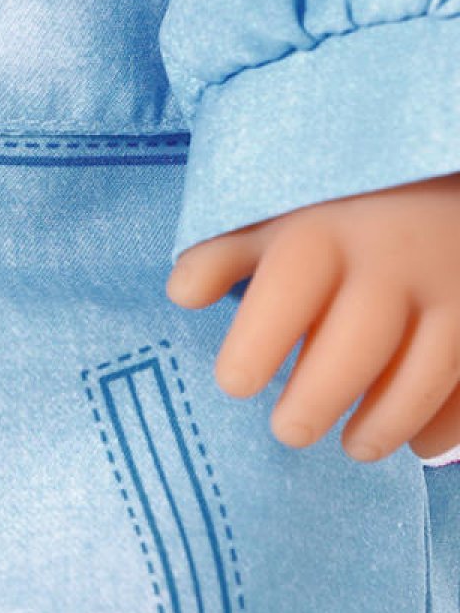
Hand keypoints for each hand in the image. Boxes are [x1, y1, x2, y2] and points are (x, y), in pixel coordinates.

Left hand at [165, 172, 459, 462]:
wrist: (442, 166)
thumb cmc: (348, 197)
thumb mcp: (282, 208)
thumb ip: (229, 251)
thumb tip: (181, 295)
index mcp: (327, 229)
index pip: (286, 292)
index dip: (254, 349)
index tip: (236, 385)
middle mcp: (394, 259)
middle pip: (356, 346)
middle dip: (316, 400)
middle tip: (288, 431)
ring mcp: (454, 286)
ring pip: (426, 372)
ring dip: (386, 422)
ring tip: (355, 446)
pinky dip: (446, 420)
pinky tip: (420, 444)